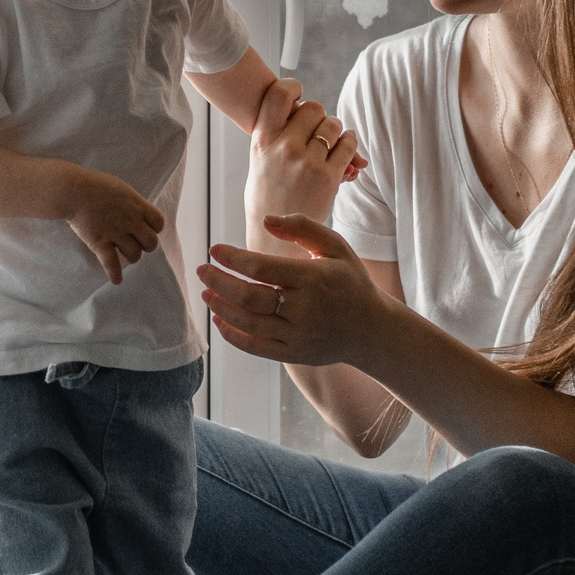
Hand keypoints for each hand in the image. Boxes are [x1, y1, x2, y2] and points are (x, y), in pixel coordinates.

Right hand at [66, 169, 165, 285]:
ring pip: (135, 255)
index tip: (144, 228)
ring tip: (122, 253)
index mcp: (137, 205)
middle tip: (134, 243)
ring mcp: (115, 232)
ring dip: (130, 257)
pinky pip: (111, 263)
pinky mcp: (100, 242)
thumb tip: (138, 211)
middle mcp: (130, 220)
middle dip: (145, 246)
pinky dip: (114, 274)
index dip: (154, 228)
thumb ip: (132, 202)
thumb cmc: (95, 185)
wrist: (73, 190)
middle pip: (151, 243)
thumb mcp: (121, 188)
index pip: (159, 223)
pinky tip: (116, 280)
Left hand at [198, 214, 389, 366]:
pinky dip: (232, 334)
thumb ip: (303, 227)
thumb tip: (266, 221)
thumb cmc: (350, 281)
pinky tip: (219, 319)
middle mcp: (305, 309)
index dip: (233, 258)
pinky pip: (255, 347)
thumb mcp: (336, 247)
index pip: (262, 268)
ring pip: (248, 322)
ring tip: (206, 292)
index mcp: (314, 278)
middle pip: (249, 297)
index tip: (214, 250)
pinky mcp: (294, 354)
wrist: (372, 330)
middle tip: (202, 270)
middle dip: (219, 282)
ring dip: (220, 307)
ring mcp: (298, 335)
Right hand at [243, 78, 362, 238]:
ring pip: (332, 124)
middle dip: (318, 115)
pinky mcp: (328, 176)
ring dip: (336, 130)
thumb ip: (279, 137)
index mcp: (262, 141)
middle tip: (317, 127)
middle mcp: (283, 147)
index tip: (298, 94)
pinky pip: (347, 145)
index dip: (292, 87)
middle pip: (313, 107)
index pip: (278, 95)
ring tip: (332, 140)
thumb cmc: (268, 201)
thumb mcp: (260, 163)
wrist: (274, 241)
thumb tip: (310, 115)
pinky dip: (350, 143)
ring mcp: (306, 161)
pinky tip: (347, 147)